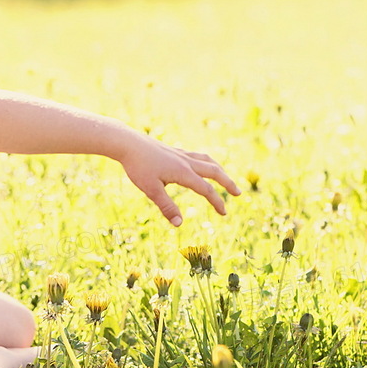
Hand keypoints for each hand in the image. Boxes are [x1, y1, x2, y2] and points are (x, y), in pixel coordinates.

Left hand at [117, 133, 240, 226]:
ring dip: (219, 170)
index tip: (224, 214)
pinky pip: (196, 155)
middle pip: (214, 172)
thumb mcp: (151, 190)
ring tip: (224, 177)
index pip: (206, 190)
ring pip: (207, 160)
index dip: (217, 202)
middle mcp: (186, 162)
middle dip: (228, 183)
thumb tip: (179, 224)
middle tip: (238, 194)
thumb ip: (166, 207)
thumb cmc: (138, 167)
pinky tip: (199, 165)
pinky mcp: (174, 150)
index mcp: (183, 173)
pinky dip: (205, 161)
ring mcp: (181, 154)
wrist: (128, 143)